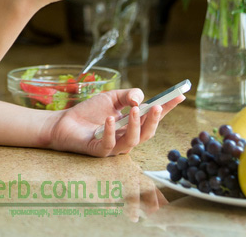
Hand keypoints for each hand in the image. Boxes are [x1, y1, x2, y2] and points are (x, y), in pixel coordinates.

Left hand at [42, 88, 183, 157]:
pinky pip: (110, 145)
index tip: (180, 95)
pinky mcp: (100, 151)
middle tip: (157, 106)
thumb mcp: (112, 97)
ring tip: (133, 110)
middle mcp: (127, 137)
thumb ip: (128, 95)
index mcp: (133, 124)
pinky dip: (111, 131)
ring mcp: (115, 146)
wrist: (65, 122)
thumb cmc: (90, 111)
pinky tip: (110, 119)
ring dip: (136, 125)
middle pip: (148, 133)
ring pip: (133, 141)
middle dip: (154, 119)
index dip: (168, 108)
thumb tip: (139, 100)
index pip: (154, 117)